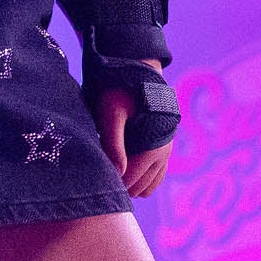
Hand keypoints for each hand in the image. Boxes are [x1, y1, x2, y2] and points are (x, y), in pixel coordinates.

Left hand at [96, 68, 173, 199]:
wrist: (138, 74)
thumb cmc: (121, 91)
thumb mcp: (112, 113)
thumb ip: (113, 142)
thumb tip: (117, 172)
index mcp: (153, 147)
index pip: (131, 179)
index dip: (112, 184)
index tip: (94, 182)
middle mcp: (164, 152)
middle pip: (141, 186)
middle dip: (121, 186)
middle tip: (98, 180)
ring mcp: (166, 152)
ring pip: (150, 184)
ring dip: (132, 185)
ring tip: (109, 177)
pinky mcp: (163, 148)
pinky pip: (155, 176)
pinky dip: (141, 180)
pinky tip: (122, 172)